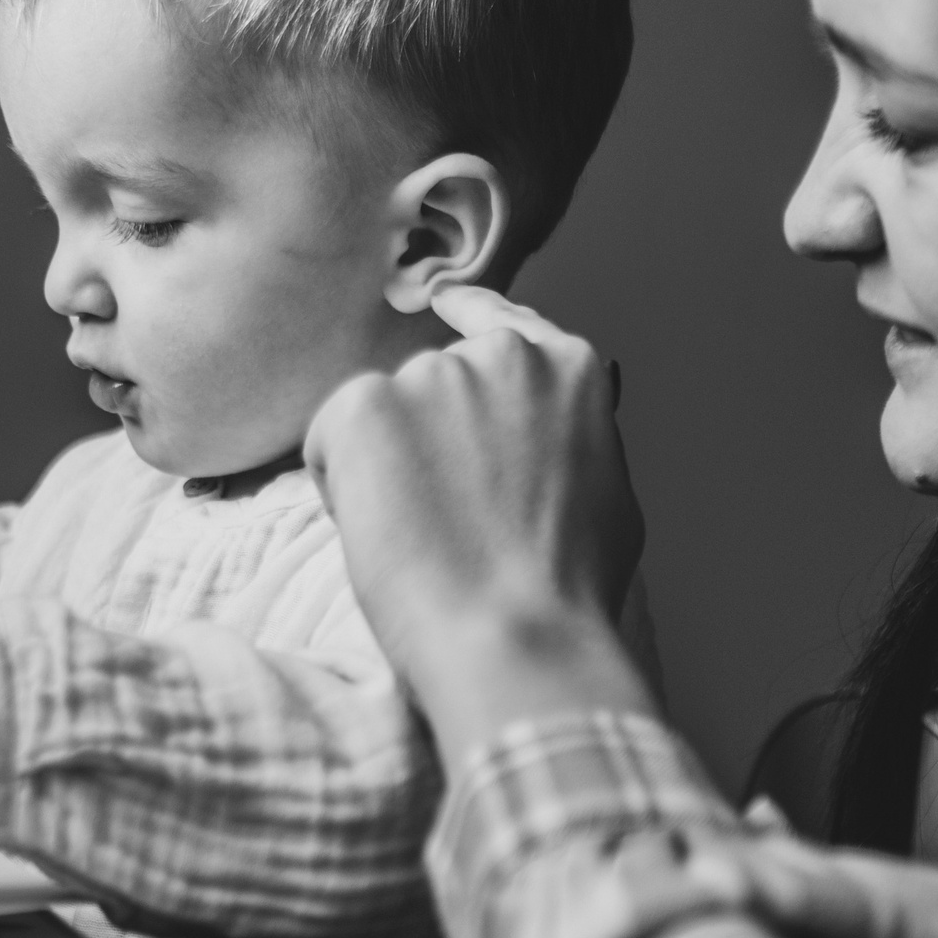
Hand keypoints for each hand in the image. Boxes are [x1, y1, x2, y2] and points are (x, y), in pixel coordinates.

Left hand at [303, 285, 650, 746]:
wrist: (516, 635)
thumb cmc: (569, 591)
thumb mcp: (607, 491)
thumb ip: (567, 442)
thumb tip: (546, 443)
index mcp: (567, 368)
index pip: (502, 321)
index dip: (468, 315)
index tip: (440, 302)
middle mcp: (498, 355)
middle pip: (433, 385)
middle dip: (427, 441)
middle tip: (448, 522)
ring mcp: (429, 375)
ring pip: (380, 418)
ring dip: (384, 467)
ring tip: (425, 539)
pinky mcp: (362, 406)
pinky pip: (329, 444)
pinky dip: (339, 488)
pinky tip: (385, 533)